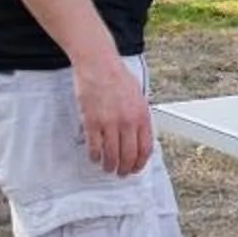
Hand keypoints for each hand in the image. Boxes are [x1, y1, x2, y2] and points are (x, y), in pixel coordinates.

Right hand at [71, 52, 152, 176]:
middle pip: (129, 155)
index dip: (140, 163)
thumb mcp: (138, 96)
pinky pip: (94, 146)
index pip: (145, 148)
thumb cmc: (117, 76)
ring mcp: (110, 122)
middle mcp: (128, 121)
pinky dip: (94, 156)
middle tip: (121, 173)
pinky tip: (94, 157)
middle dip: (125, 169)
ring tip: (107, 168)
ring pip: (111, 155)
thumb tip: (140, 136)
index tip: (135, 168)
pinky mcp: (92, 121)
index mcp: (142, 115)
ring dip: (109, 165)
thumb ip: (139, 117)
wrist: (98, 63)